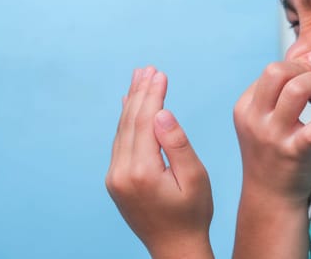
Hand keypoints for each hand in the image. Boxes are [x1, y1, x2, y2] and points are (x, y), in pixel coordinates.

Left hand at [106, 67, 213, 258]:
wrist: (174, 247)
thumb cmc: (192, 214)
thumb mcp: (195, 178)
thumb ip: (177, 144)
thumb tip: (162, 113)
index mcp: (142, 171)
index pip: (145, 121)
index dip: (153, 95)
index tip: (160, 73)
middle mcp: (121, 173)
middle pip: (130, 122)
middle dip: (140, 93)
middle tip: (148, 69)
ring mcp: (115, 177)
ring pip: (122, 130)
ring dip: (131, 103)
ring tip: (139, 79)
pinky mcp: (116, 181)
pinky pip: (119, 143)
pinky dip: (125, 121)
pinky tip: (128, 106)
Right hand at [234, 50, 310, 204]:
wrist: (270, 197)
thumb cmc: (273, 153)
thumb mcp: (264, 120)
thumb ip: (279, 92)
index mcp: (244, 107)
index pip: (270, 70)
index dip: (296, 65)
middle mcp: (254, 119)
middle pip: (275, 71)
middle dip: (302, 67)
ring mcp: (271, 136)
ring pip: (295, 90)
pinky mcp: (292, 152)